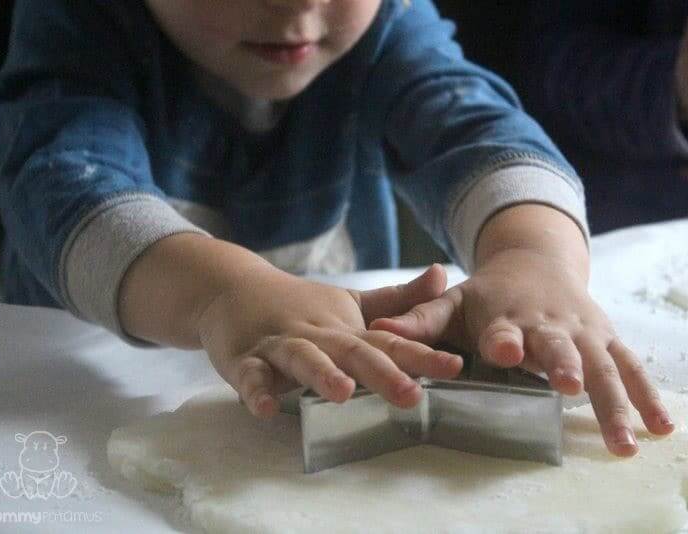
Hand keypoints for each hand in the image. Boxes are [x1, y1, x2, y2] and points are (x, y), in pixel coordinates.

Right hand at [196, 264, 463, 417]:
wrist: (233, 288)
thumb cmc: (300, 305)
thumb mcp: (352, 302)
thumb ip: (397, 299)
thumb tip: (443, 275)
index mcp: (346, 329)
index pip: (389, 342)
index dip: (422, 355)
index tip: (455, 366)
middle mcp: (318, 336)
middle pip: (352, 353)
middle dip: (382, 374)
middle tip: (410, 394)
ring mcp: (280, 346)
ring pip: (303, 358)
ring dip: (321, 374)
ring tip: (341, 392)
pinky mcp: (244, 359)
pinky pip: (249, 376)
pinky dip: (256, 391)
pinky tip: (266, 408)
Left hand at [370, 206, 674, 456]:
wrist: (536, 261)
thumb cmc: (488, 294)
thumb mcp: (452, 301)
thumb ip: (419, 319)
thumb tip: (377, 330)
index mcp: (505, 314)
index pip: (502, 327)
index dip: (502, 338)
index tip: (503, 350)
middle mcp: (546, 322)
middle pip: (558, 343)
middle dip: (564, 362)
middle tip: (570, 385)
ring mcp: (582, 330)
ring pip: (602, 362)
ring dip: (614, 399)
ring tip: (625, 441)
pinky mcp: (606, 337)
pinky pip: (631, 366)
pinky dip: (648, 396)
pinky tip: (662, 429)